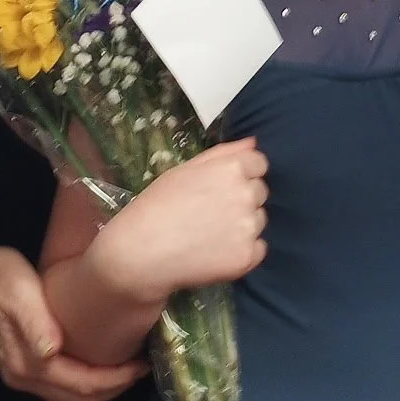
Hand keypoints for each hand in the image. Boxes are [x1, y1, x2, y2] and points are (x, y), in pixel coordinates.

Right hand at [0, 242, 147, 400]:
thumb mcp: (18, 293)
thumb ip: (35, 323)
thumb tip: (52, 351)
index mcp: (26, 363)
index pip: (80, 385)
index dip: (114, 380)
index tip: (141, 365)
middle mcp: (22, 376)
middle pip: (76, 400)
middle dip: (112, 389)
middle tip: (141, 368)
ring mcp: (19, 372)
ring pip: (68, 397)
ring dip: (99, 389)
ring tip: (125, 367)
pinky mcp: (20, 361)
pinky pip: (59, 386)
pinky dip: (83, 382)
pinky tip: (97, 361)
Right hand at [90, 138, 268, 302]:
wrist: (140, 253)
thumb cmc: (156, 206)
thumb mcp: (185, 170)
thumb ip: (223, 153)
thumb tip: (254, 143)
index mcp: (232, 169)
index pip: (259, 164)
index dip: (242, 174)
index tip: (221, 187)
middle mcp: (246, 195)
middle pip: (260, 191)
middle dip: (242, 198)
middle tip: (210, 212)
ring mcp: (249, 228)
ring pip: (259, 220)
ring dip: (243, 224)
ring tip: (209, 233)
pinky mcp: (247, 257)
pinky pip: (258, 249)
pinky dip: (243, 251)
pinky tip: (216, 252)